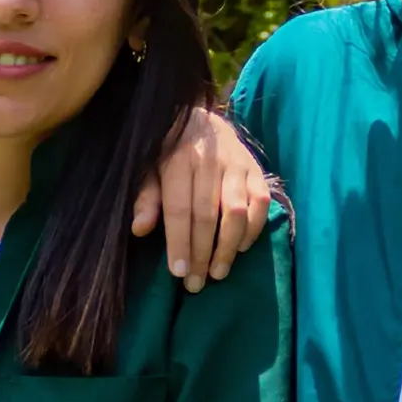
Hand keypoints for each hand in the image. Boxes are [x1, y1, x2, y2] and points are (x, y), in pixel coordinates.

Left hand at [130, 106, 270, 291]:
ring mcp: (236, 164)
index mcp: (177, 159)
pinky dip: (253, 229)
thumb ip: (145, 198)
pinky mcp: (256, 169)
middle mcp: (209, 160)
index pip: (180, 208)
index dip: (179, 242)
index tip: (178, 272)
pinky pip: (261, 203)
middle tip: (196, 284)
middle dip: (202, 254)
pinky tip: (241, 249)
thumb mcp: (147, 169)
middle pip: (207, 215)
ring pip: (236, 211)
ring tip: (218, 273)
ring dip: (228, 247)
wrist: (198, 118)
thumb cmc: (166, 152)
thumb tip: (140, 229)